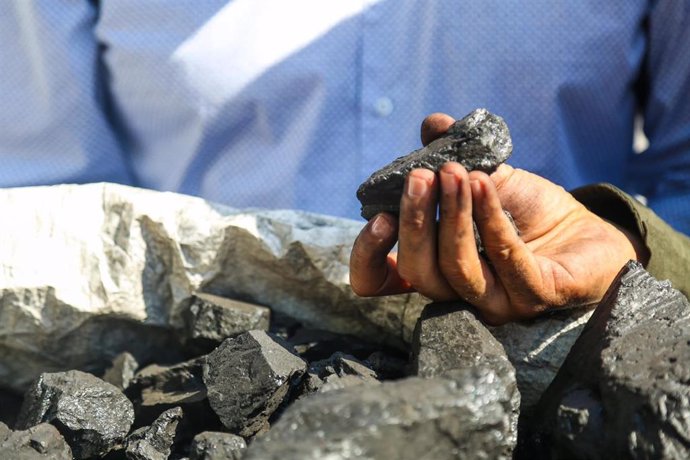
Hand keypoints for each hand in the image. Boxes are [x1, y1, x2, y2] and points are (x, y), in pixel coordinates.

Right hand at [350, 113, 648, 324]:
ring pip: (458, 271)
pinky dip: (492, 219)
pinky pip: (508, 263)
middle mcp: (459, 295)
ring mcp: (498, 303)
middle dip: (417, 222)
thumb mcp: (486, 178)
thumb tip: (433, 123)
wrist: (589, 230)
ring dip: (454, 217)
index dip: (369, 256)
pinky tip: (487, 184)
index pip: (382, 284)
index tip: (378, 215)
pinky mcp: (537, 297)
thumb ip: (454, 156)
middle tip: (422, 176)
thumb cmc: (529, 211)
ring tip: (456, 173)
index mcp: (436, 270)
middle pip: (420, 273)